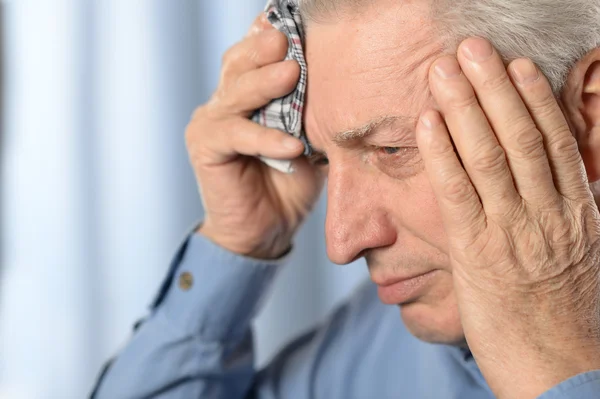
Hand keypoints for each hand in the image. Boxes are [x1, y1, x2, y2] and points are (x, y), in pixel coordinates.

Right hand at [186, 15, 323, 258]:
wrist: (266, 230)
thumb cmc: (291, 182)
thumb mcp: (309, 139)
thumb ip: (313, 111)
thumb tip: (347, 82)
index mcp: (250, 93)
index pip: (257, 54)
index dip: (272, 37)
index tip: (298, 25)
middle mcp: (226, 101)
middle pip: (240, 63)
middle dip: (264, 50)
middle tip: (288, 40)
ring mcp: (211, 122)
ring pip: (234, 92)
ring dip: (263, 84)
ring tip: (291, 74)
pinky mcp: (205, 148)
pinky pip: (235, 136)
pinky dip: (264, 139)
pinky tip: (291, 146)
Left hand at [416, 37, 599, 398]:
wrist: (565, 371)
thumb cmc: (568, 316)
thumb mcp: (579, 256)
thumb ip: (561, 214)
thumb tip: (545, 181)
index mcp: (577, 211)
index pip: (553, 141)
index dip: (534, 98)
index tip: (516, 66)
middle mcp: (548, 213)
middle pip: (519, 135)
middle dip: (493, 86)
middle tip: (471, 49)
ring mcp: (514, 231)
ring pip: (489, 154)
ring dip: (464, 107)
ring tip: (445, 69)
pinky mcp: (478, 253)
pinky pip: (458, 192)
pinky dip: (442, 153)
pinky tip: (428, 123)